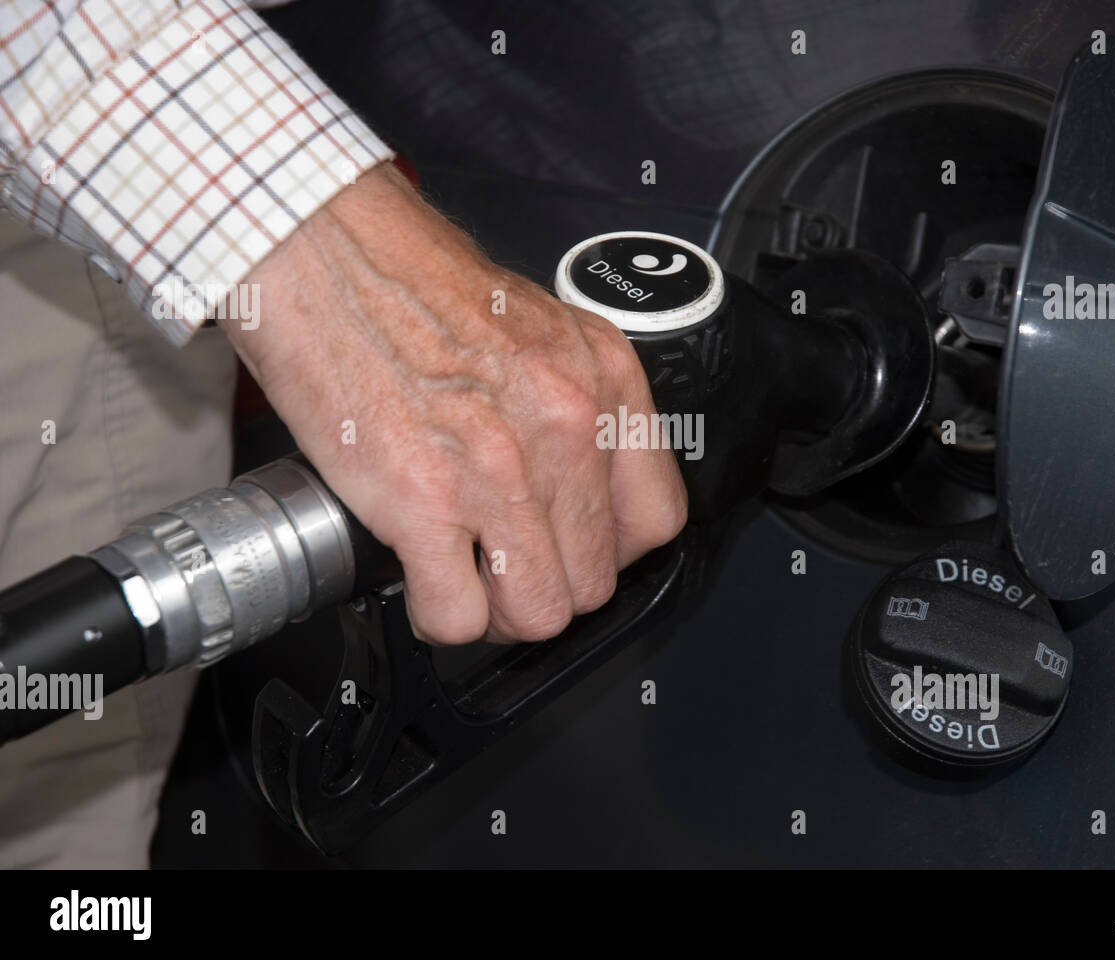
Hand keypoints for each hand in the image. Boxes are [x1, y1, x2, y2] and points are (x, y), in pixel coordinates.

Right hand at [220, 163, 686, 643]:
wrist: (322, 250)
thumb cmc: (414, 282)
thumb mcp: (540, 326)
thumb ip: (575, 403)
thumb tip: (581, 483)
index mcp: (600, 379)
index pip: (655, 519)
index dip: (612, 551)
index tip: (576, 547)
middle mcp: (563, 425)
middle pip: (594, 580)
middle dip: (547, 586)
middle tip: (505, 564)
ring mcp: (497, 469)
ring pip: (537, 613)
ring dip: (498, 611)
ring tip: (466, 577)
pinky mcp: (421, 500)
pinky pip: (457, 616)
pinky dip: (438, 613)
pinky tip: (422, 576)